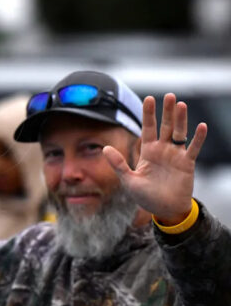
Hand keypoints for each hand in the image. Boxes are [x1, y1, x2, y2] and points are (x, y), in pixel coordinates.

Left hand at [103, 94, 206, 224]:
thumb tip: (105, 148)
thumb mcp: (129, 180)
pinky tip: (201, 126)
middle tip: (168, 95)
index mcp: (148, 152)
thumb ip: (118, 164)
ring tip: (181, 105)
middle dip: (166, 112)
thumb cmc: (145, 197)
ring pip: (179, 133)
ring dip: (181, 120)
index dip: (148, 115)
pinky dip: (198, 138)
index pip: (148, 129)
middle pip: (165, 127)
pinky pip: (193, 148)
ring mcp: (176, 156)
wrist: (164, 210)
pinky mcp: (187, 164)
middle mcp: (162, 150)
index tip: (149, 99)